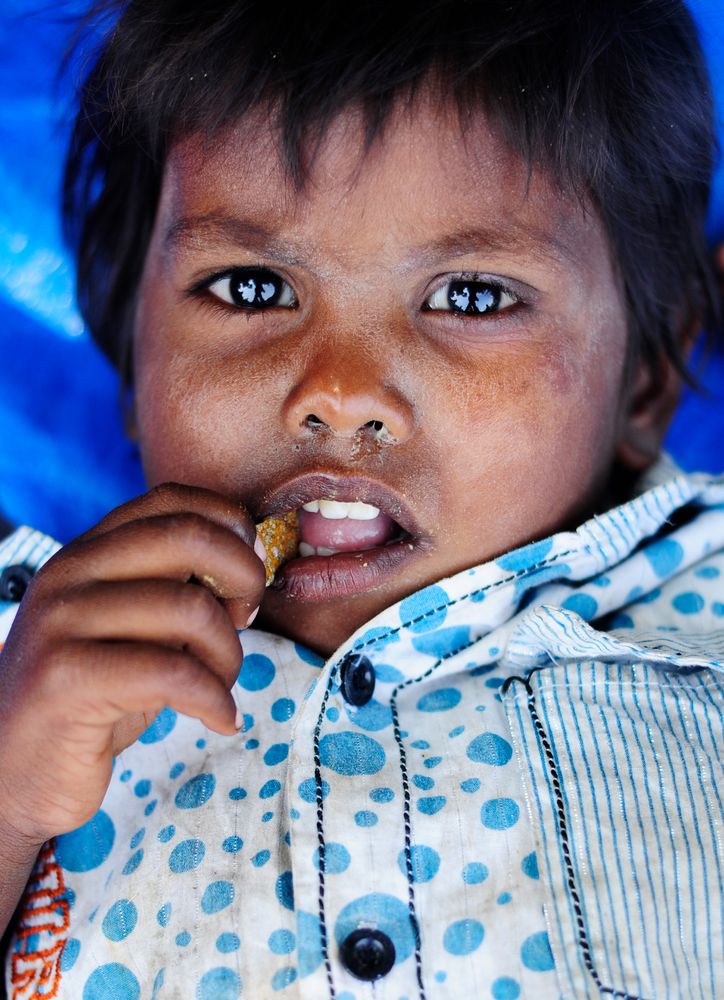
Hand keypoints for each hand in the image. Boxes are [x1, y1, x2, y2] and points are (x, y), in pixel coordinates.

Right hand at [0, 483, 264, 847]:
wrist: (14, 774)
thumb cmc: (94, 698)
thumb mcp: (137, 628)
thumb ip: (177, 589)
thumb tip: (253, 559)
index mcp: (89, 551)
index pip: (173, 498)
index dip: (231, 526)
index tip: (248, 574)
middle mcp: (70, 572)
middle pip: (187, 536)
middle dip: (244, 577)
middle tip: (247, 620)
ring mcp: (62, 622)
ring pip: (189, 608)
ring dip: (229, 655)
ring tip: (221, 687)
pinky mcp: (65, 678)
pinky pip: (173, 672)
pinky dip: (215, 699)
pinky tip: (220, 718)